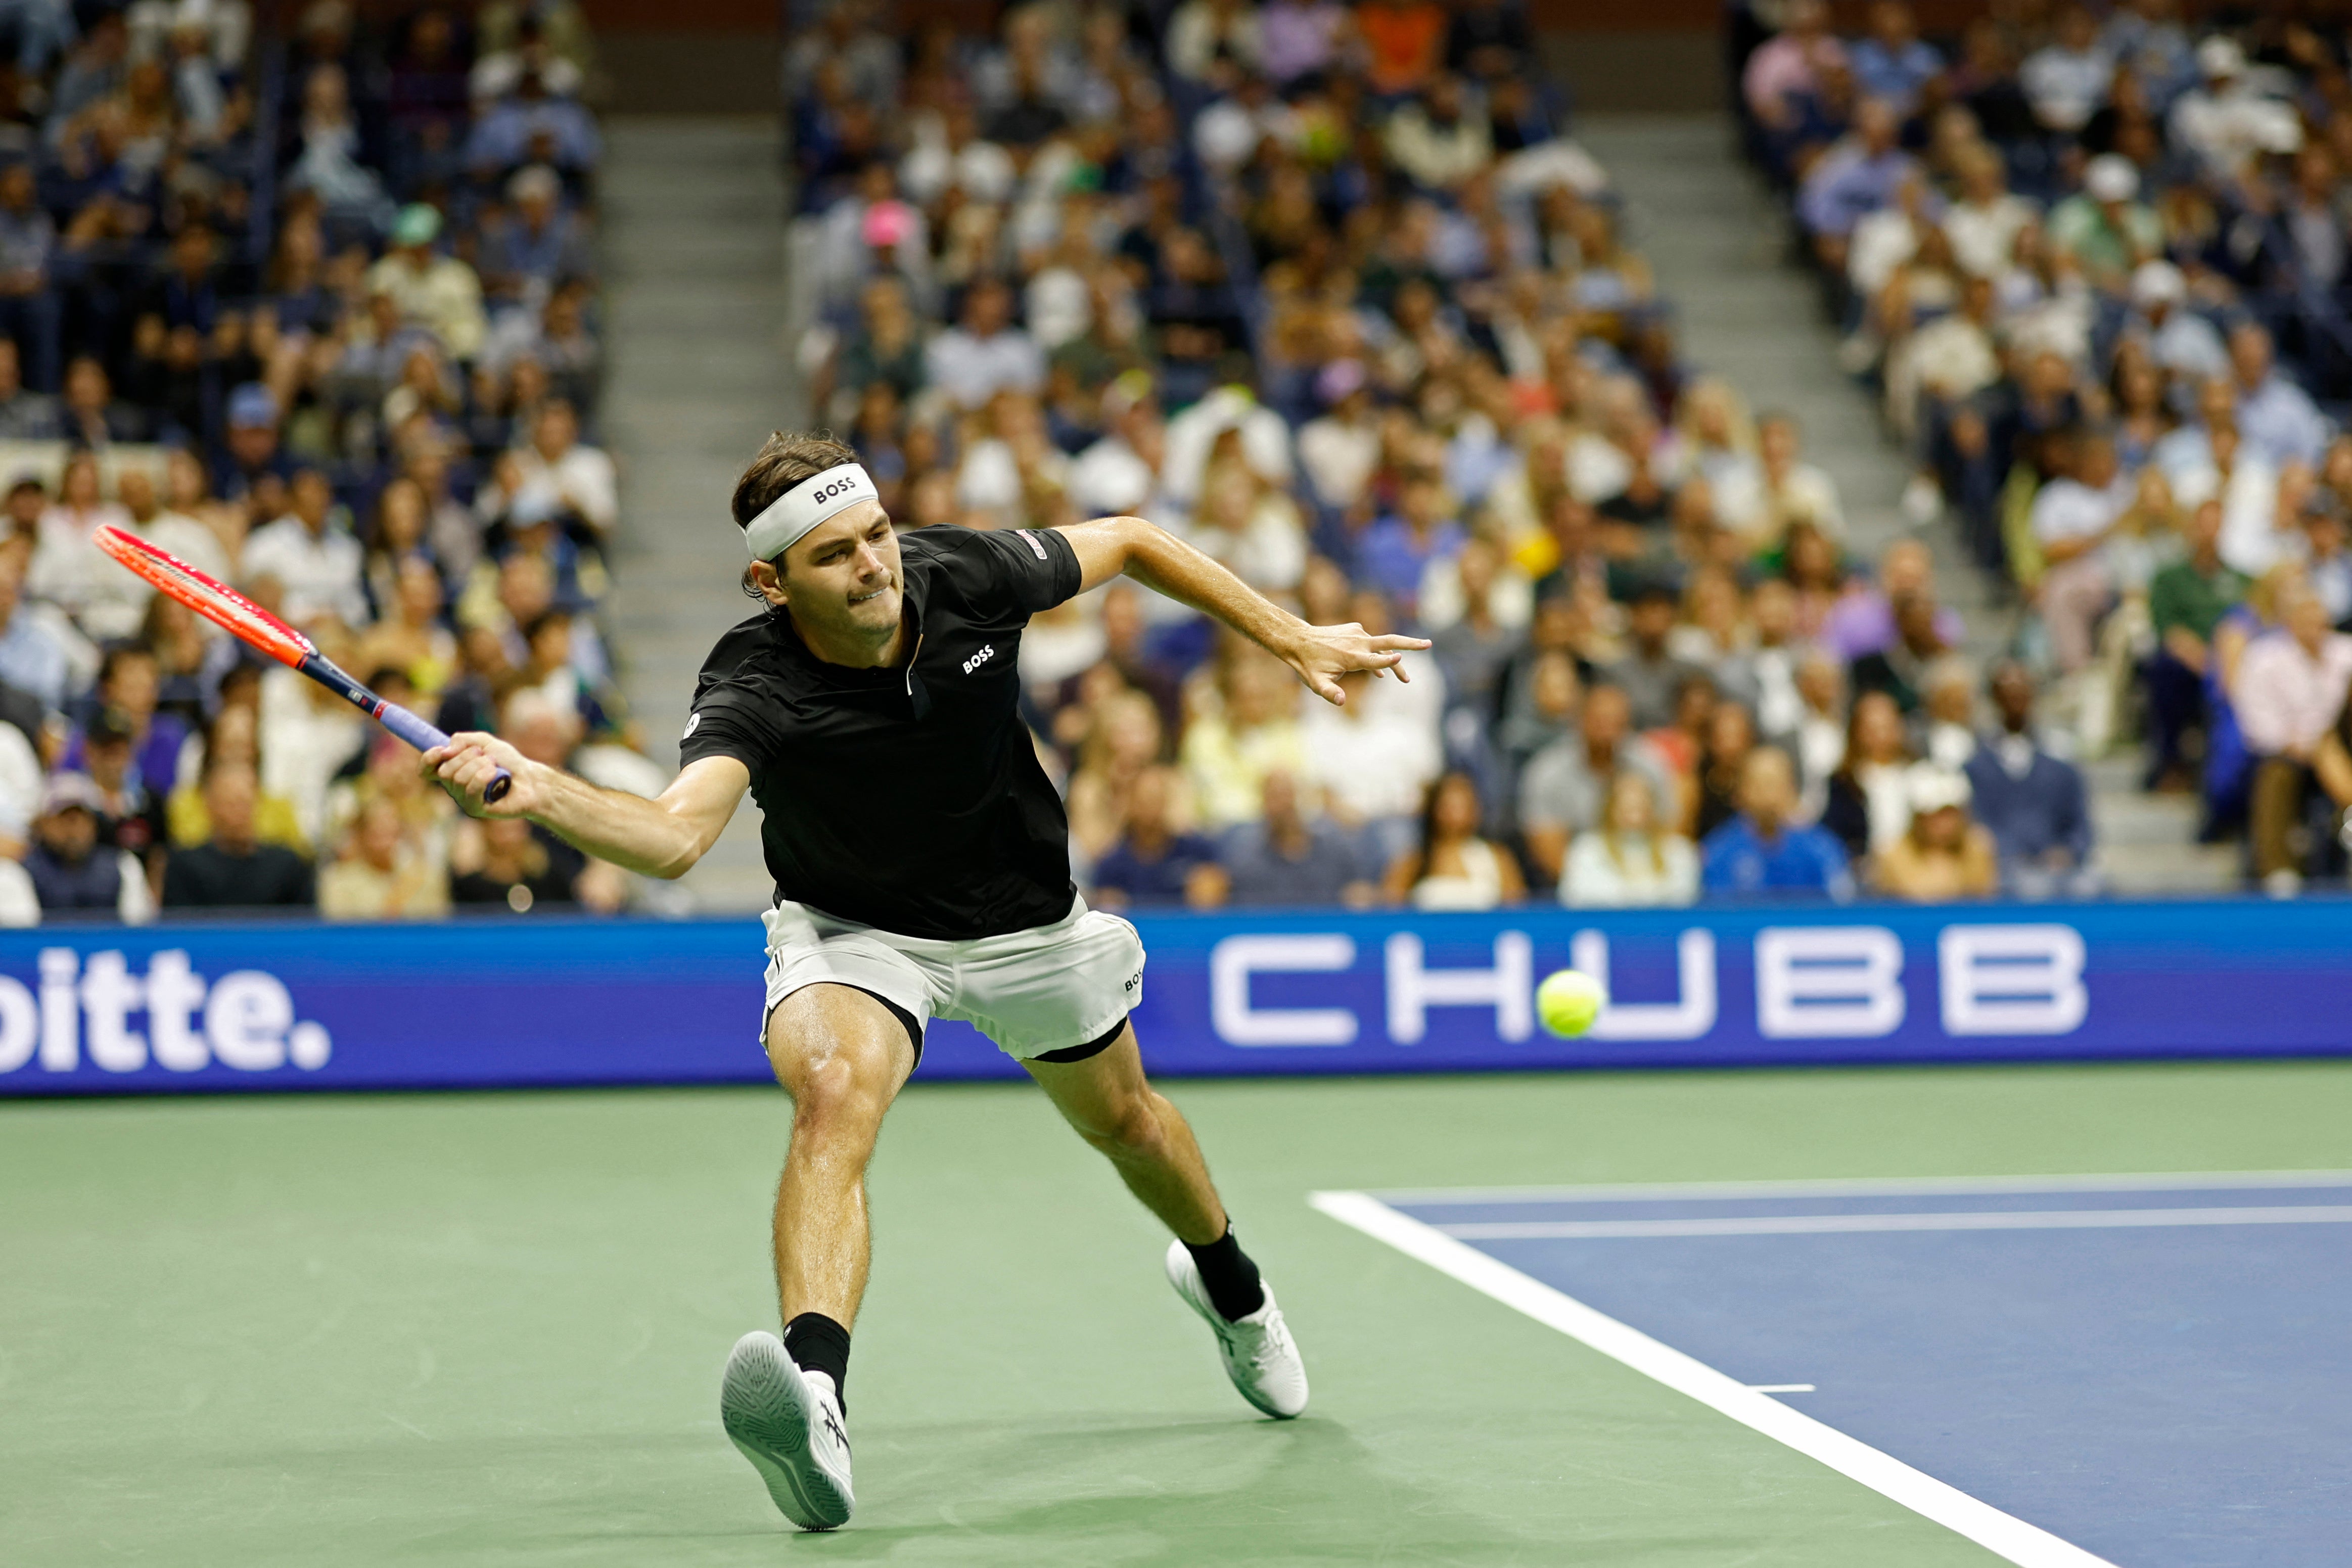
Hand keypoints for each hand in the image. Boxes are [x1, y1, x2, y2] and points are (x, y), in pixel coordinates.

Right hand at [421, 731, 537, 818]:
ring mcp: (463, 798)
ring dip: (479, 766)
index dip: (429, 759)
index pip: (426, 769)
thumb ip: (462, 740)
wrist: (530, 778)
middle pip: (445, 771)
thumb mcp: (485, 742)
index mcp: (452, 769)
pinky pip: (471, 790)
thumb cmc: (508, 761)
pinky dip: (484, 776)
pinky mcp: (474, 809)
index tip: (442, 750)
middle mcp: (454, 786)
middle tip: (486, 756)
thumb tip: (445, 751)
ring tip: (495, 766)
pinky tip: (495, 774)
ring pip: (458, 779)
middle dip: (466, 758)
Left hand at [1282, 621, 1431, 705]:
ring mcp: (1358, 634)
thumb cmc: (1308, 665)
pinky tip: (1381, 673)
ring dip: (1394, 660)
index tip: (1400, 659)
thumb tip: (1342, 702)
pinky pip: (1371, 644)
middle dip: (1411, 644)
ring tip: (1405, 680)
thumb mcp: (1316, 684)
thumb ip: (1329, 693)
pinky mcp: (1355, 630)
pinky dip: (1378, 656)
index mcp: (1352, 656)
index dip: (1388, 662)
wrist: (1298, 640)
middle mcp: (1358, 642)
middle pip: (1390, 641)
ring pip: (1383, 646)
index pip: (1374, 660)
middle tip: (1429, 644)